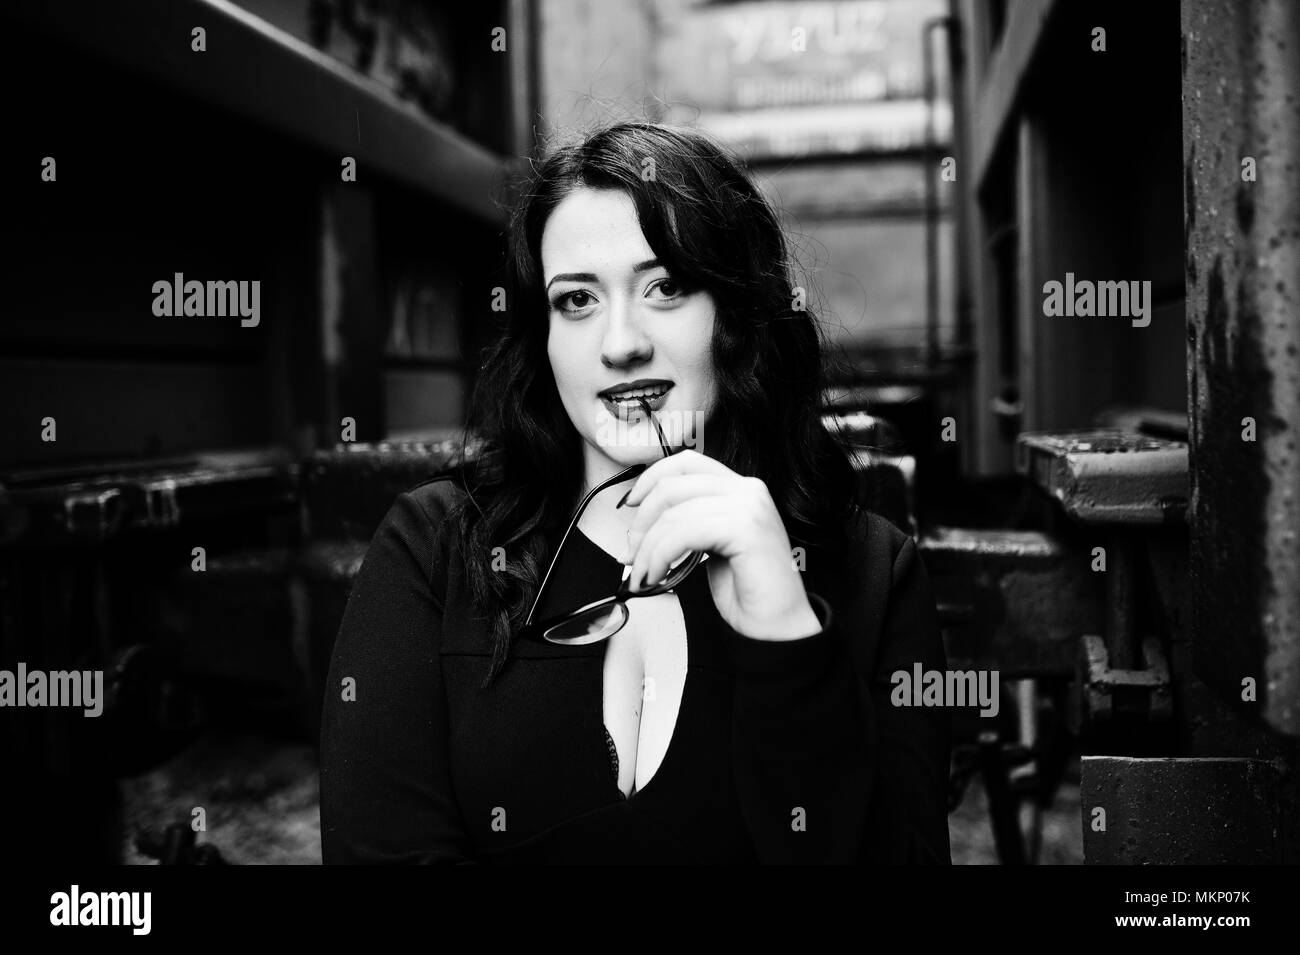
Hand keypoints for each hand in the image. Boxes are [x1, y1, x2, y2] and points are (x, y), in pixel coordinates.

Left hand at [621, 450, 821, 640]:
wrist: (778, 625)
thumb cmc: (748, 592)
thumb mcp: (712, 546)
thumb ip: (689, 524)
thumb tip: (643, 526)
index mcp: (740, 489)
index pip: (686, 462)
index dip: (651, 478)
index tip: (631, 504)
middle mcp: (748, 490)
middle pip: (673, 486)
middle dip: (642, 523)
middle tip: (632, 554)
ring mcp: (749, 506)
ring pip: (673, 514)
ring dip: (647, 549)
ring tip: (643, 574)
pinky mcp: (745, 528)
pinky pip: (684, 534)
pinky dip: (660, 556)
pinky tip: (658, 575)